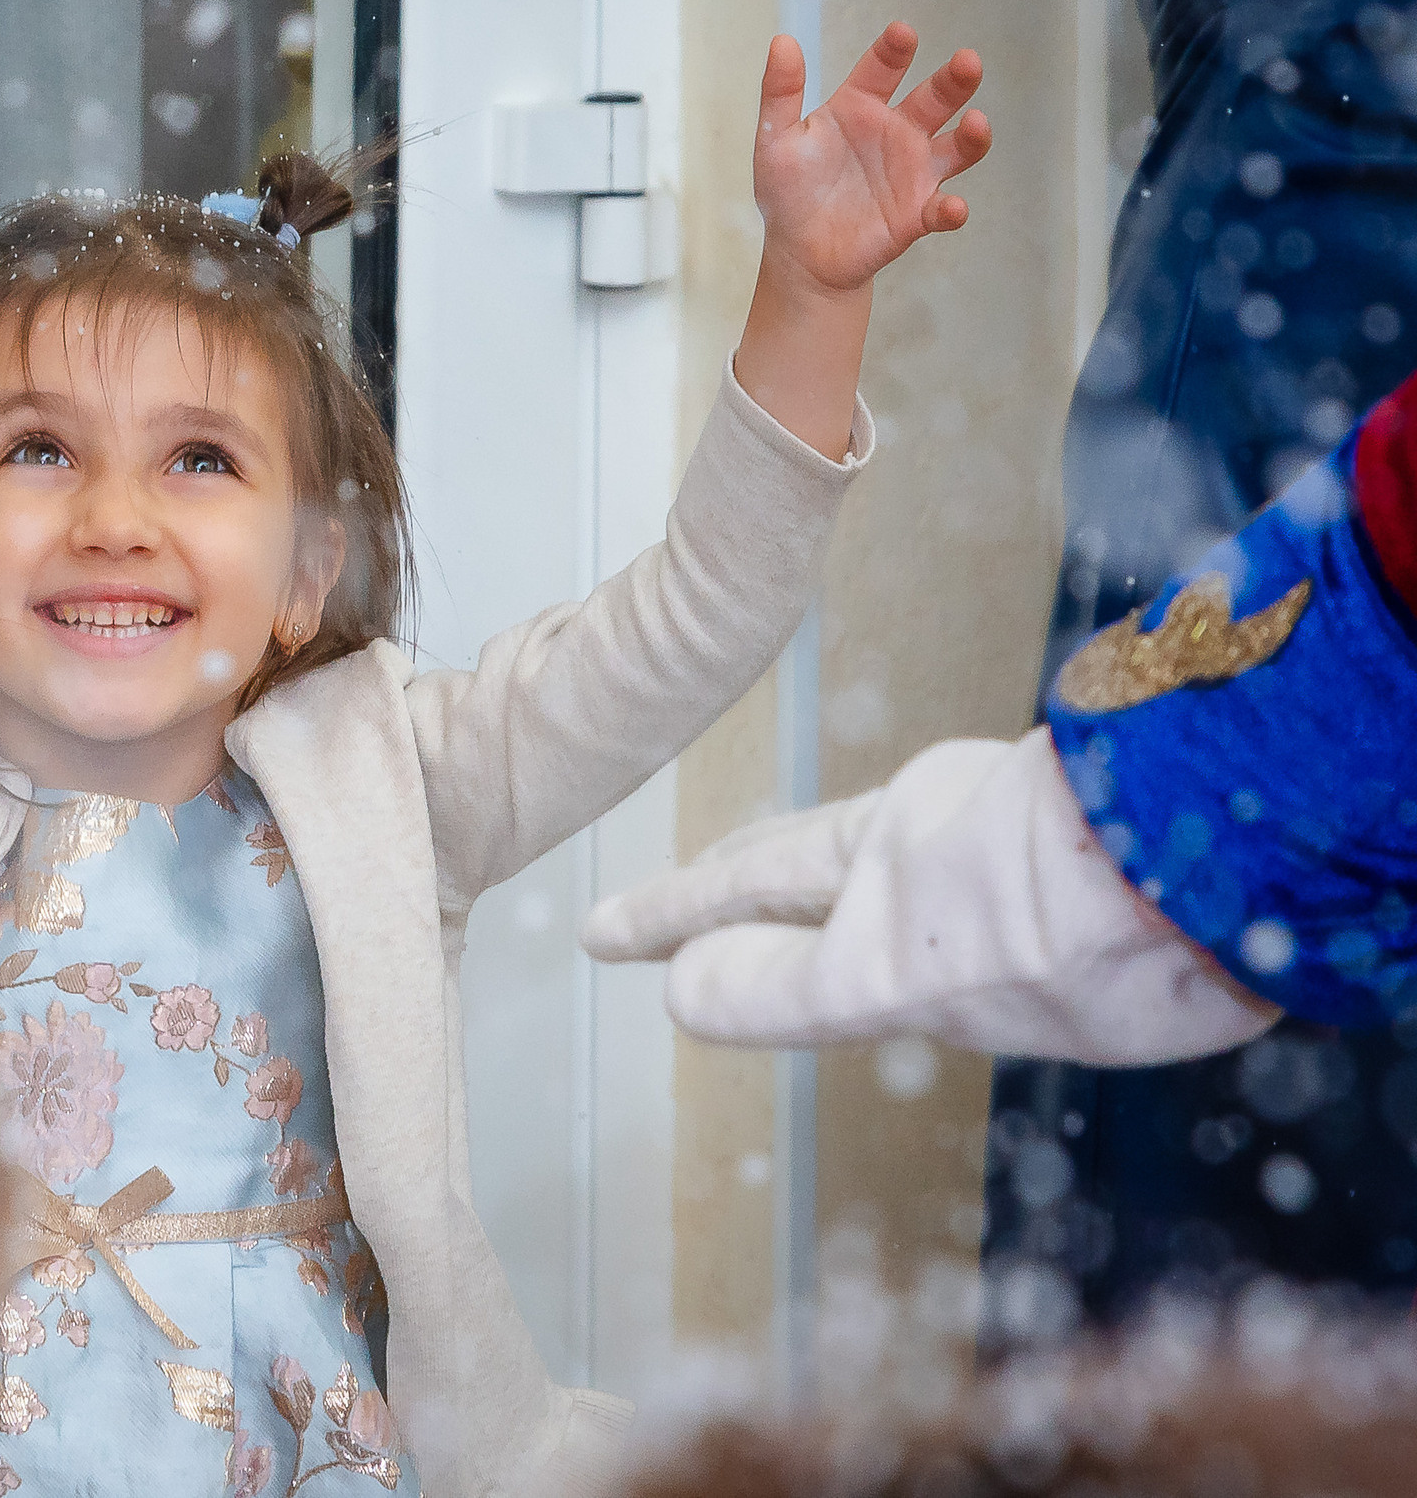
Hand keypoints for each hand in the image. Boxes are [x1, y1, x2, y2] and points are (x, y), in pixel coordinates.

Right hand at [581, 732, 1278, 1066]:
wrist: (1226, 860)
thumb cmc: (1073, 918)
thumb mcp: (897, 975)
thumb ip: (789, 985)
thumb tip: (683, 992)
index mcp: (872, 857)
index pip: (741, 885)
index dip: (668, 918)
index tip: (599, 936)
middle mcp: (930, 834)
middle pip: (806, 858)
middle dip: (736, 891)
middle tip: (678, 917)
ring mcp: (1003, 835)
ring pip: (889, 862)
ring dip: (835, 894)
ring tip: (811, 928)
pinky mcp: (1078, 848)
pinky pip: (967, 869)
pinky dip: (926, 894)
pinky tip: (968, 930)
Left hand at [754, 22, 991, 292]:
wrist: (798, 254)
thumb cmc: (788, 192)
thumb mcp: (776, 141)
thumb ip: (780, 94)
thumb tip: (781, 40)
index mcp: (860, 106)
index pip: (883, 69)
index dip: (893, 51)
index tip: (902, 34)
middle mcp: (896, 132)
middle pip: (935, 98)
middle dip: (954, 80)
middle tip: (968, 62)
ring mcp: (913, 172)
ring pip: (956, 147)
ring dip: (972, 136)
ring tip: (976, 123)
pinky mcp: (917, 215)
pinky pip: (941, 210)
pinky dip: (951, 209)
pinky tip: (952, 208)